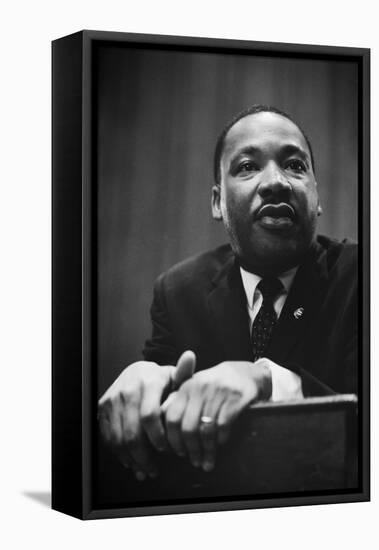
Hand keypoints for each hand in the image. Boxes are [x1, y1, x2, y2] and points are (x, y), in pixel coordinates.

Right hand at [98, 351, 195, 479]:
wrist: (136, 372)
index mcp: (148, 382)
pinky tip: (130, 462)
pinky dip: (118, 453)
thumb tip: (190, 356)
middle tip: (154, 470)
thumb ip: (184, 373)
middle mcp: (127, 389)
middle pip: (132, 432)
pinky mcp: (103, 407)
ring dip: (131, 459)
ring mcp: (112, 399)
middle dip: (144, 456)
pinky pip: (108, 436)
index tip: (167, 450)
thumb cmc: (161, 380)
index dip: (157, 437)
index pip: (149, 415)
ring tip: (144, 470)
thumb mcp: (174, 377)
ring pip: (118, 438)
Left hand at [161, 360, 271, 472]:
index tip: (177, 452)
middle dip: (190, 450)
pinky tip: (221, 445)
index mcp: (186, 388)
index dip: (173, 439)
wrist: (242, 373)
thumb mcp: (193, 389)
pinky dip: (221, 439)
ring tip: (207, 462)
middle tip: (194, 462)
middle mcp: (199, 389)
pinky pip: (223, 426)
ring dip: (207, 451)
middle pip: (188, 428)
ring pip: (206, 430)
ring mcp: (218, 394)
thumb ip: (177, 404)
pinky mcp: (235, 399)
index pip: (172, 417)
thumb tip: (161, 429)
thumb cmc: (213, 385)